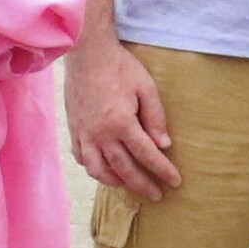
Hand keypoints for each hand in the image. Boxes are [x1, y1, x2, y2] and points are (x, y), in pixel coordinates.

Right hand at [65, 35, 178, 200]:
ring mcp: (84, 133)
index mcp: (121, 122)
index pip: (146, 155)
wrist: (87, 53)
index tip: (175, 182)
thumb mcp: (146, 87)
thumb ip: (156, 118)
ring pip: (98, 170)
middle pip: (124, 169)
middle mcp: (100, 133)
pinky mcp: (73, 129)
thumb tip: (164, 145)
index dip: (162, 170)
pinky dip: (93, 168)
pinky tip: (104, 168)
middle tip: (156, 194)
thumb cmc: (120, 67)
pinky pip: (81, 157)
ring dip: (115, 181)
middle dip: (142, 184)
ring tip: (129, 184)